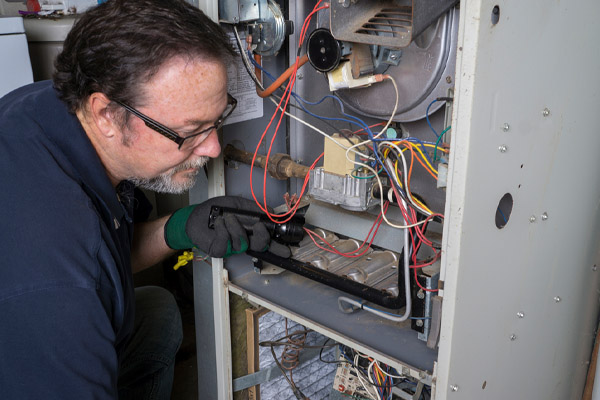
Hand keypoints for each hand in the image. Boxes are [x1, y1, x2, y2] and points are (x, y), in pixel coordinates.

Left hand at [164, 196, 290, 257]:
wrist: (196, 215)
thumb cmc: (216, 210)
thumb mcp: (237, 204)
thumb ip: (254, 207)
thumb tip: (271, 210)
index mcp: (250, 232)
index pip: (267, 241)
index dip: (277, 247)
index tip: (287, 249)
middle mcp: (243, 241)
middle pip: (260, 246)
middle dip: (262, 237)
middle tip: (260, 226)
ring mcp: (231, 247)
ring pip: (242, 243)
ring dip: (236, 228)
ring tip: (228, 218)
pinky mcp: (219, 250)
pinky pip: (226, 242)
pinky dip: (223, 230)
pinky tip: (219, 223)